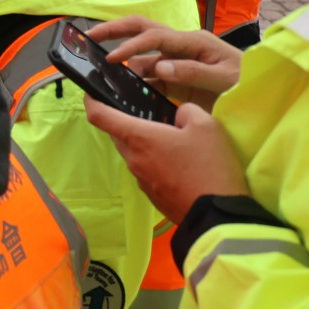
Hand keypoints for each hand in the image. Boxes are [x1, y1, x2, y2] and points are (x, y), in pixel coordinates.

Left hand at [84, 97, 250, 224]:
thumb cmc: (208, 166)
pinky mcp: (152, 194)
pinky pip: (146, 170)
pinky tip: (179, 162)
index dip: (91, 100)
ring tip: (171, 137)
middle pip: (118, 134)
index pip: (99, 116)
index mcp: (138, 138)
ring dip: (145, 142)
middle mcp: (133, 158)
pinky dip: (155, 160)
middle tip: (148, 113)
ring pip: (134, 152)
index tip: (92, 93)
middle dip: (127, 121)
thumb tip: (178, 115)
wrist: (216, 215)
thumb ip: (186, 110)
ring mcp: (141, 179)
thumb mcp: (206, 126)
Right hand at [88, 16, 242, 110]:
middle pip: (142, 28)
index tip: (113, 59)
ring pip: (142, 53)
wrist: (262, 96)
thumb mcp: (225, 78)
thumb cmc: (247, 83)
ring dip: (122, 57)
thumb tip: (159, 66)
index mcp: (192, 41)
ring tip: (99, 67)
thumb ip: (193, 71)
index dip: (131, 46)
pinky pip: (149, 74)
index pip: (154, 37)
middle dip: (115, 30)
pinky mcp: (175, 77)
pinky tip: (121, 88)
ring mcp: (177, 60)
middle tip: (90, 37)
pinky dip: (133, 79)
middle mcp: (181, 45)